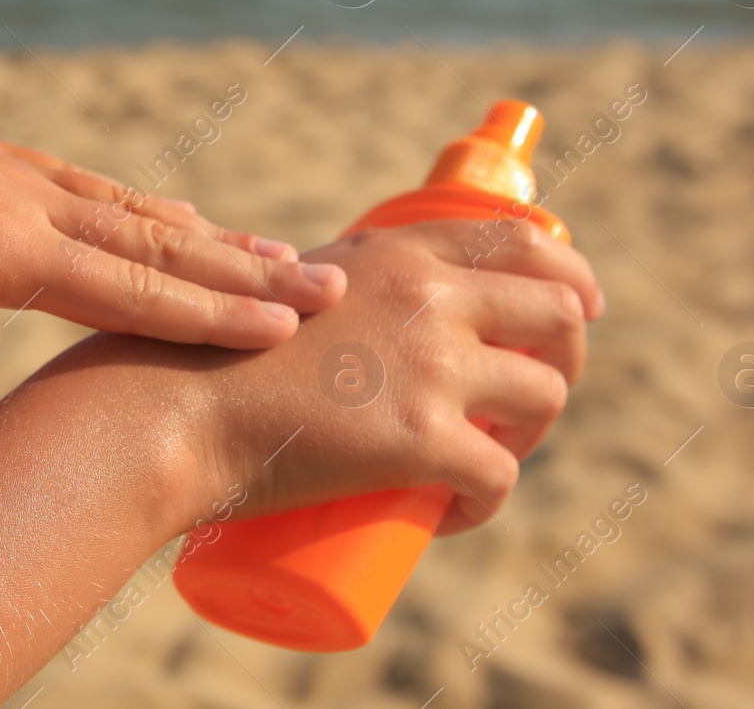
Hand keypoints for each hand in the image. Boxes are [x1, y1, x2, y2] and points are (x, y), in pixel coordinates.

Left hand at [0, 47, 345, 347]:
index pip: (123, 281)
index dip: (207, 312)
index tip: (292, 329)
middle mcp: (16, 198)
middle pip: (152, 242)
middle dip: (245, 274)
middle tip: (337, 291)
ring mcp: (3, 175)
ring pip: (132, 213)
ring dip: (212, 240)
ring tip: (281, 254)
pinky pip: (91, 192)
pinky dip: (147, 211)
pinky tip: (166, 213)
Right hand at [62, 218, 600, 533]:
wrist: (171, 408)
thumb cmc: (204, 354)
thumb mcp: (284, 286)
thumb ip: (331, 287)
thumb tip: (346, 306)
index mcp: (398, 252)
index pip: (519, 240)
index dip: (567, 277)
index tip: (582, 308)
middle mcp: (428, 295)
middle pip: (558, 314)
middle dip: (566, 357)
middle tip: (533, 398)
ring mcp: (431, 365)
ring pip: (544, 395)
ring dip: (532, 433)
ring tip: (490, 456)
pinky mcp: (422, 438)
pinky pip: (500, 477)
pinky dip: (488, 503)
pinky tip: (456, 514)